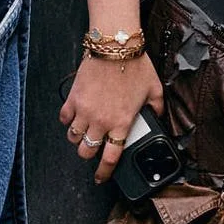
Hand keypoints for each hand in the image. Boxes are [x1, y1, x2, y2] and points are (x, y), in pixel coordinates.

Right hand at [59, 52, 163, 184]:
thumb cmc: (136, 66)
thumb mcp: (155, 90)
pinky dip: (68, 121)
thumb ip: (157, 108)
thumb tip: (158, 117)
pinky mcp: (73, 99)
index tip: (101, 177)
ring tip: (84, 132)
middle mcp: (101, 121)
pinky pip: (64, 119)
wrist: (115, 46)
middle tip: (92, 148)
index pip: (110, 157)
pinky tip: (74, 116)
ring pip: (73, 138)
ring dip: (78, 138)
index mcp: (122, 123)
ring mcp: (84, 111)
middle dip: (88, 154)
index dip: (104, 172)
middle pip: (86, 151)